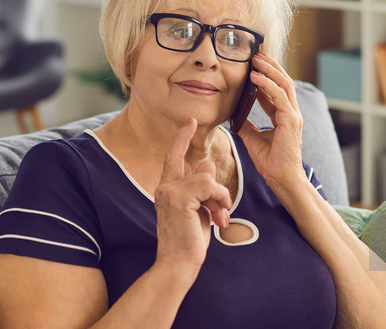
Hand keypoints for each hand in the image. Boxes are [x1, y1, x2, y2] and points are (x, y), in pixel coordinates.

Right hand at [154, 118, 231, 270]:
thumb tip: (206, 163)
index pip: (173, 156)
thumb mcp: (198, 210)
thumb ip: (201, 187)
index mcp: (167, 188)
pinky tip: (218, 217)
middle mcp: (164, 186)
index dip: (182, 138)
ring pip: (207, 178)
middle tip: (222, 213)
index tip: (191, 121)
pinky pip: (208, 186)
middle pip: (201, 171)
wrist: (178, 263)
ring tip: (220, 218)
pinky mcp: (179, 198)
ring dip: (220, 198)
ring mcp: (170, 191)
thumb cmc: (188, 240)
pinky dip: (219, 199)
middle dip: (217, 191)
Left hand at [236, 52, 304, 189]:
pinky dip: (267, 84)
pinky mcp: (291, 121)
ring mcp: (293, 115)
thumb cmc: (270, 161)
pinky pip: (279, 97)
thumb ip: (245, 123)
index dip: (266, 74)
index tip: (253, 63)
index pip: (276, 88)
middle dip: (270, 65)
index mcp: (284, 115)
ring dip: (269, 69)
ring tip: (255, 59)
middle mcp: (291, 112)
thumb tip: (232, 114)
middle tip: (256, 53)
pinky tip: (255, 77)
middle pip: (283, 81)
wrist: (281, 179)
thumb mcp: (252, 138)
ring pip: (284, 84)